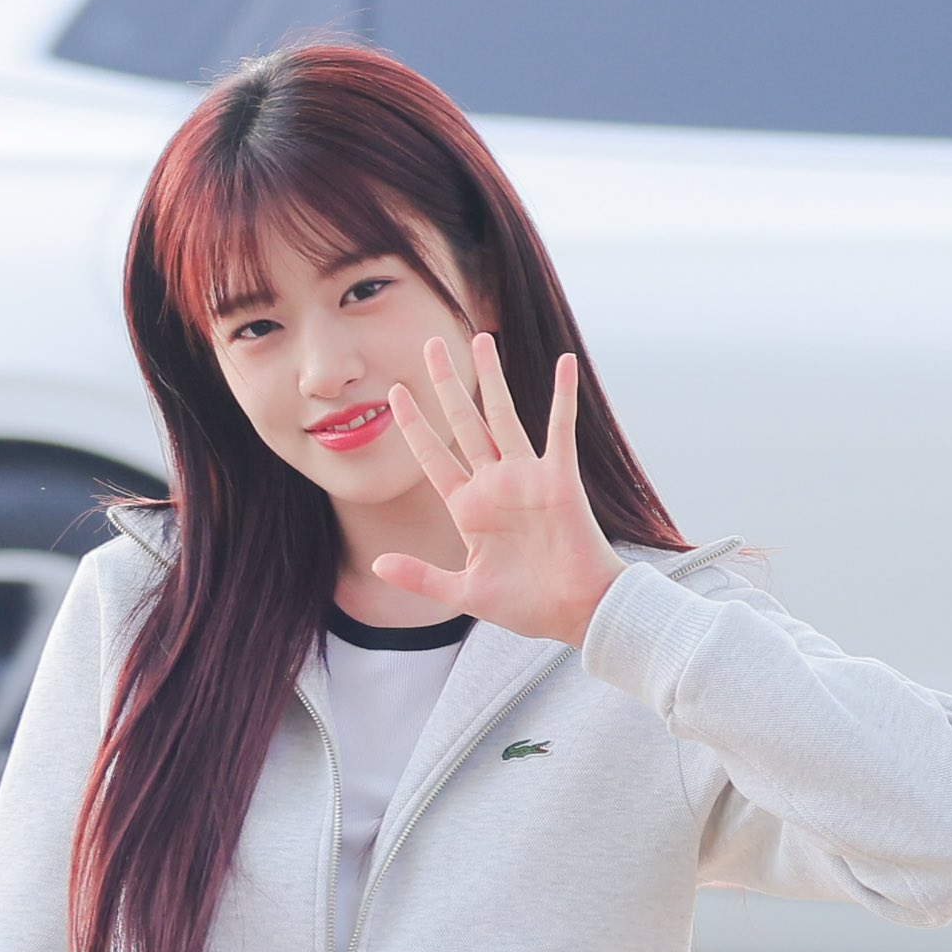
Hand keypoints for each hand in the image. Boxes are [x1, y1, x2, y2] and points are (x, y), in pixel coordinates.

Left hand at [370, 333, 627, 645]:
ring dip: (492, 378)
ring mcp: (527, 478)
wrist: (575, 613)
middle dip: (446, 384)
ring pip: (503, 416)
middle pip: (464, 423)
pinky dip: (563, 397)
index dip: (414, 425)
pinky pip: (560, 430)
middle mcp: (494, 485)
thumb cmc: (526, 606)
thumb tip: (376, 565)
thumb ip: (421, 577)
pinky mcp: (560, 480)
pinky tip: (564, 362)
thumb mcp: (464, 593)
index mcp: (468, 508)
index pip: (434, 456)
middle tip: (430, 344)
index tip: (395, 392)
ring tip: (481, 338)